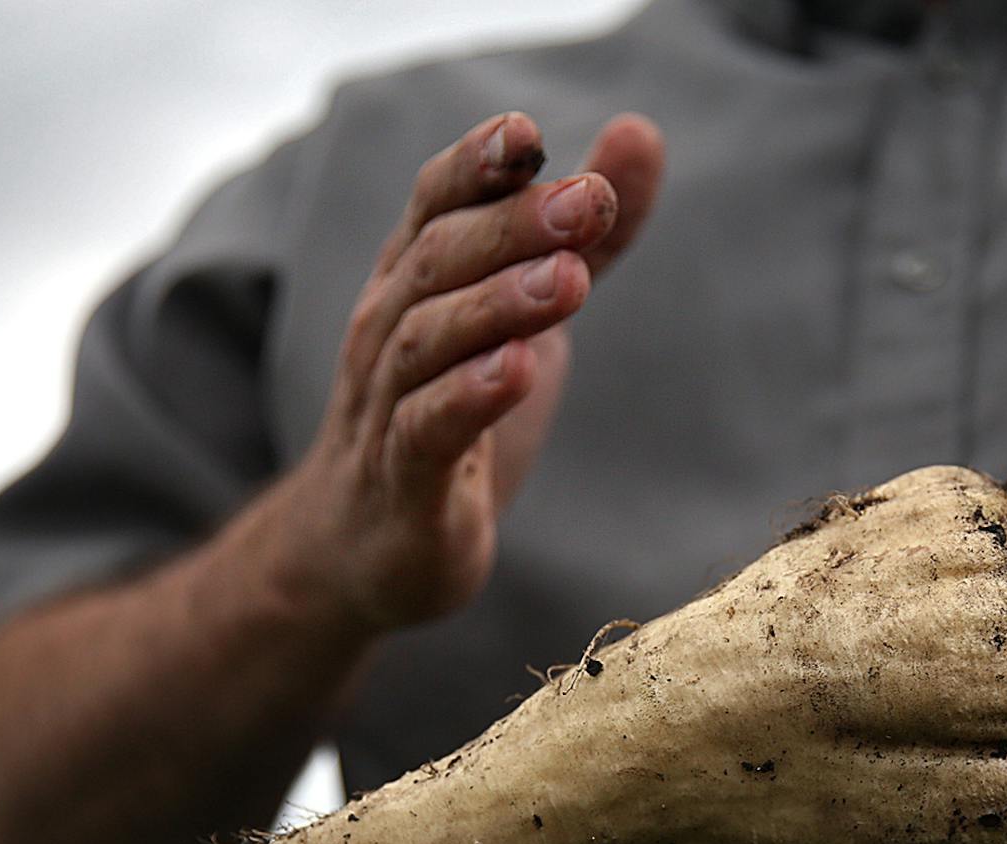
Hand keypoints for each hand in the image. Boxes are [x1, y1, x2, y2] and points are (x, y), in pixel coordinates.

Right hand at [275, 110, 665, 631]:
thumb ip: (586, 235)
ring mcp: (388, 406)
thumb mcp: (527, 314)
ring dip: (499, 303)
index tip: (527, 134)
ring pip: (430, 339)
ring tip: (570, 280)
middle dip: (515, 224)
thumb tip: (640, 132)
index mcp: (416, 281)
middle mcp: (390, 329)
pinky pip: (427, 429)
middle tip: (590, 200)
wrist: (365, 548)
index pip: (435, 203)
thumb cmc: (449, 411)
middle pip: (441, 259)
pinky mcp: (405, 482)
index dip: (475, 165)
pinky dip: (469, 397)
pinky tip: (515, 372)